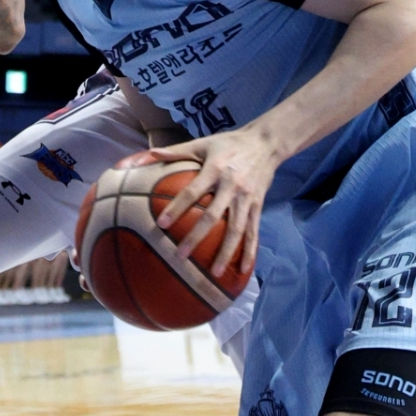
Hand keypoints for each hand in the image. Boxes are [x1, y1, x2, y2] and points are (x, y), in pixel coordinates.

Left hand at [151, 125, 280, 278]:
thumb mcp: (203, 143)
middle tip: (180, 255)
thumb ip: (176, 150)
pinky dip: (250, 251)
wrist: (266, 142)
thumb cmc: (229, 143)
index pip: (192, 191)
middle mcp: (231, 186)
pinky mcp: (258, 206)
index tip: (161, 224)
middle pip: (213, 216)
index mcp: (215, 169)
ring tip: (215, 273)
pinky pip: (253, 231)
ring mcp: (246, 198)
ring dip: (227, 252)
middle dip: (197, 237)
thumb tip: (148, 154)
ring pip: (236, 229)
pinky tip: (245, 269)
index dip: (177, 208)